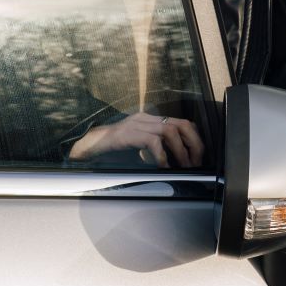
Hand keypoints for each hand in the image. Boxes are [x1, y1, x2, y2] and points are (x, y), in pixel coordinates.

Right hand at [67, 112, 204, 166]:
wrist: (88, 146)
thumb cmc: (113, 149)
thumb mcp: (139, 146)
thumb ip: (155, 148)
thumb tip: (175, 164)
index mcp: (150, 120)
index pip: (182, 123)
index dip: (194, 140)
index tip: (198, 156)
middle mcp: (146, 119)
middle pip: (181, 124)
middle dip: (193, 144)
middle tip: (196, 162)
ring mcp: (137, 124)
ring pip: (170, 131)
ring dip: (180, 151)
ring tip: (183, 166)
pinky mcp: (127, 134)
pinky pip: (152, 142)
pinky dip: (162, 155)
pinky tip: (163, 167)